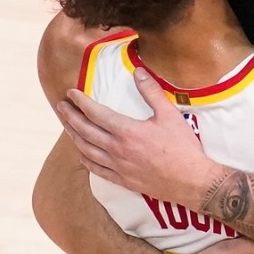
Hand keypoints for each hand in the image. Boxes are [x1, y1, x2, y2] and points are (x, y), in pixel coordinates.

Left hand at [57, 71, 218, 203]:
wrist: (191, 181)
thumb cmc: (183, 148)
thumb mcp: (170, 115)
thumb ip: (151, 92)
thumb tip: (138, 72)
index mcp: (127, 131)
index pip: (95, 113)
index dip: (81, 101)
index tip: (71, 93)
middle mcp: (117, 150)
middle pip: (85, 131)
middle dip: (70, 116)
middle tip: (61, 106)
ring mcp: (118, 167)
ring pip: (87, 150)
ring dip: (74, 136)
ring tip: (67, 126)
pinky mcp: (123, 180)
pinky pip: (97, 170)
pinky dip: (86, 160)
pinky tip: (82, 155)